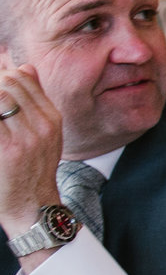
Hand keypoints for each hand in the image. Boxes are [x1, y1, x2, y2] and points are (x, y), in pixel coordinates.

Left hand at [0, 64, 63, 236]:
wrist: (32, 206)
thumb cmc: (32, 169)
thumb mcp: (46, 134)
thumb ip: (36, 101)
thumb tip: (25, 68)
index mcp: (52, 118)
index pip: (23, 78)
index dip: (1, 74)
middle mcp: (42, 125)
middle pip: (8, 83)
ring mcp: (25, 138)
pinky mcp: (7, 149)